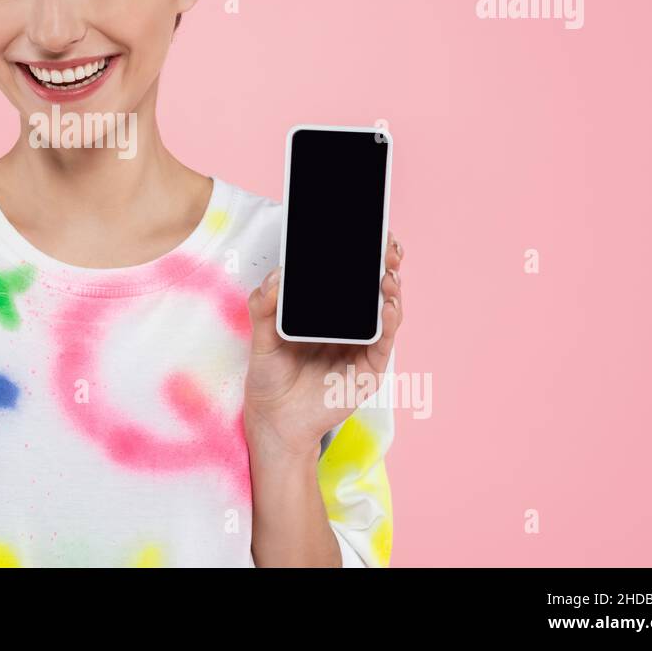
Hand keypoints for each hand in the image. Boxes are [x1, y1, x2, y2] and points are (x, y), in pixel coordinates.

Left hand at [243, 229, 404, 457]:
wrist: (275, 419)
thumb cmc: (270, 375)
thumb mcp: (261, 336)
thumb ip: (264, 307)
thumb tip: (277, 277)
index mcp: (324, 311)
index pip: (348, 276)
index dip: (360, 253)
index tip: (367, 230)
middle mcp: (348, 323)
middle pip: (373, 287)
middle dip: (384, 263)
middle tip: (387, 245)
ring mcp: (362, 344)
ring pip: (385, 310)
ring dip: (390, 289)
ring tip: (389, 272)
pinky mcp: (369, 368)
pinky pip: (384, 340)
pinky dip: (390, 321)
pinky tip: (388, 305)